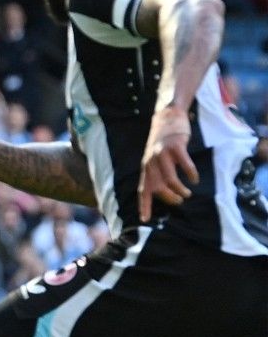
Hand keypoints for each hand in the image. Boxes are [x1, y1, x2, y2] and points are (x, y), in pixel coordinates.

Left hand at [139, 106, 197, 221]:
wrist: (167, 117)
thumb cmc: (163, 141)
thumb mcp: (154, 158)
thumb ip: (156, 172)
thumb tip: (162, 191)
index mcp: (146, 168)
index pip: (143, 190)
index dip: (144, 205)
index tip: (145, 219)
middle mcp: (151, 162)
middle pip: (158, 188)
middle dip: (169, 198)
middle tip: (179, 200)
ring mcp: (162, 154)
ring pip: (170, 179)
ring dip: (179, 190)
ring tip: (187, 193)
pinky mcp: (176, 146)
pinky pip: (184, 165)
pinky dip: (190, 174)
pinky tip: (194, 178)